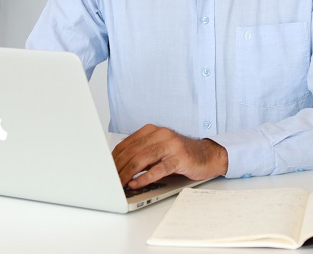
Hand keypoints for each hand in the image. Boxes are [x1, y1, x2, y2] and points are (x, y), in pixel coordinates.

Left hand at [112, 124, 227, 188]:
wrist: (207, 155)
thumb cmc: (180, 154)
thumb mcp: (158, 149)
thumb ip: (141, 153)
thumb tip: (117, 166)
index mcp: (153, 130)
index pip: (127, 143)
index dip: (114, 158)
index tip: (106, 170)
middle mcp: (161, 134)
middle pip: (133, 150)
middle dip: (118, 167)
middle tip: (110, 180)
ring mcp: (171, 145)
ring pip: (143, 158)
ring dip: (128, 172)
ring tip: (120, 183)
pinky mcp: (180, 158)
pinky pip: (159, 168)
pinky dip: (145, 177)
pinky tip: (136, 183)